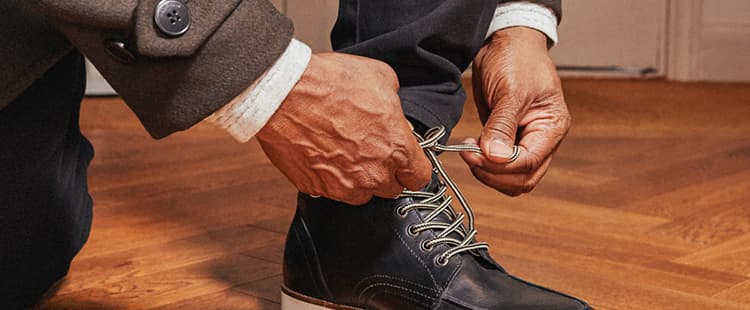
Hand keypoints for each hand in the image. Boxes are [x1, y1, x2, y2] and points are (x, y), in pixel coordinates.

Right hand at [256, 52, 431, 204]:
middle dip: (384, 172)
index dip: (412, 169)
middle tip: (369, 149)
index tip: (405, 162)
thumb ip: (396, 106)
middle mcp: (373, 174)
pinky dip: (328, 177)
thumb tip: (395, 115)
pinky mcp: (316, 187)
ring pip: (360, 194)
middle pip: (390, 189)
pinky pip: (330, 190)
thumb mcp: (380, 78)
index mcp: (396, 148)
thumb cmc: (328, 83)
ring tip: (343, 151)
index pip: (419, 178)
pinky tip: (322, 152)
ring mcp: (343, 186)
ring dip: (357, 179)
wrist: (283, 93)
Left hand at [460, 27, 570, 195]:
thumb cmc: (518, 58)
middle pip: (522, 179)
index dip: (501, 166)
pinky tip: (471, 147)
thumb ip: (503, 125)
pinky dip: (483, 163)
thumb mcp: (511, 90)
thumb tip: (497, 157)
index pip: (529, 163)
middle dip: (493, 173)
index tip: (475, 155)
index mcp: (551, 128)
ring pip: (510, 177)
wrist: (506, 42)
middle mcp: (541, 139)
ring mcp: (524, 140)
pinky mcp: (506, 138)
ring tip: (469, 150)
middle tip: (469, 155)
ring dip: (487, 171)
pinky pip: (498, 164)